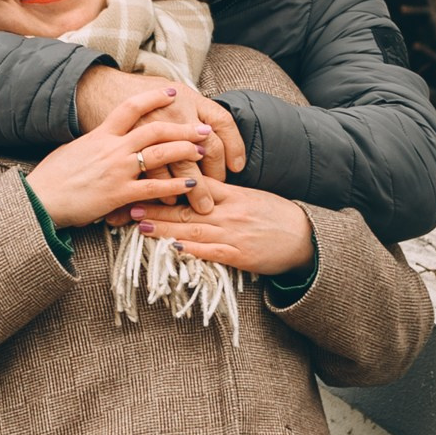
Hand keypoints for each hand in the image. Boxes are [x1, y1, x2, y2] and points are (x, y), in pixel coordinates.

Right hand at [27, 86, 210, 230]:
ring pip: (159, 154)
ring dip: (185, 150)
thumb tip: (100, 139)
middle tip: (203, 127)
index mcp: (100, 135)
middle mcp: (112, 148)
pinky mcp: (119, 194)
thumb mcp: (72, 150)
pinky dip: (175, 185)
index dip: (153, 97)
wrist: (39, 198)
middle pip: (154, 129)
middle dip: (182, 126)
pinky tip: (191, 184)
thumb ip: (92, 143)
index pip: (131, 107)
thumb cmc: (52, 177)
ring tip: (203, 151)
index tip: (172, 91)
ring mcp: (117, 170)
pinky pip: (154, 187)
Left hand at [130, 183, 314, 277]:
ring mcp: (234, 233)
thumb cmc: (275, 216)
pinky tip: (172, 248)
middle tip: (129, 203)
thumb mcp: (249, 196)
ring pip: (194, 229)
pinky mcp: (240, 255)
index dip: (167, 181)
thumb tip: (191, 183)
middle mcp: (230, 211)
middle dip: (156, 206)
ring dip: (165, 227)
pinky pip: (212, 252)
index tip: (144, 179)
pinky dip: (192, 250)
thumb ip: (221, 191)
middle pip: (187, 206)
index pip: (194, 183)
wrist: (305, 238)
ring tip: (141, 224)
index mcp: (232, 194)